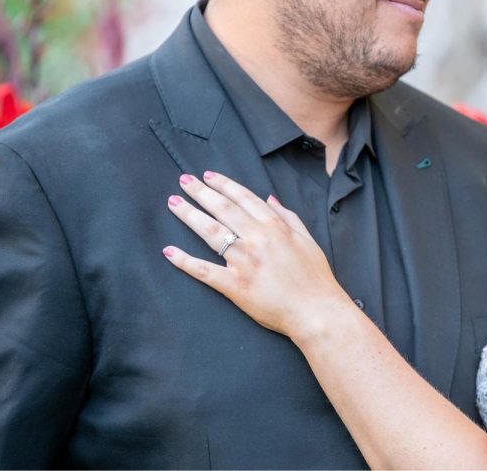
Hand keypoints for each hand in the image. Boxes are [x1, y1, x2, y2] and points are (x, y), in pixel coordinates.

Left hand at [163, 171, 352, 338]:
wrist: (317, 311)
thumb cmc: (316, 277)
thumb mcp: (307, 240)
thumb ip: (288, 217)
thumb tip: (269, 198)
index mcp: (275, 227)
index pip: (244, 198)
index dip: (224, 185)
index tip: (208, 175)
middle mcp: (257, 239)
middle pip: (223, 210)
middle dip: (201, 192)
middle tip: (183, 181)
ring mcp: (244, 262)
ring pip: (211, 233)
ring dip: (189, 215)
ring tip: (174, 203)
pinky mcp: (235, 286)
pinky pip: (204, 270)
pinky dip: (185, 261)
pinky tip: (169, 251)